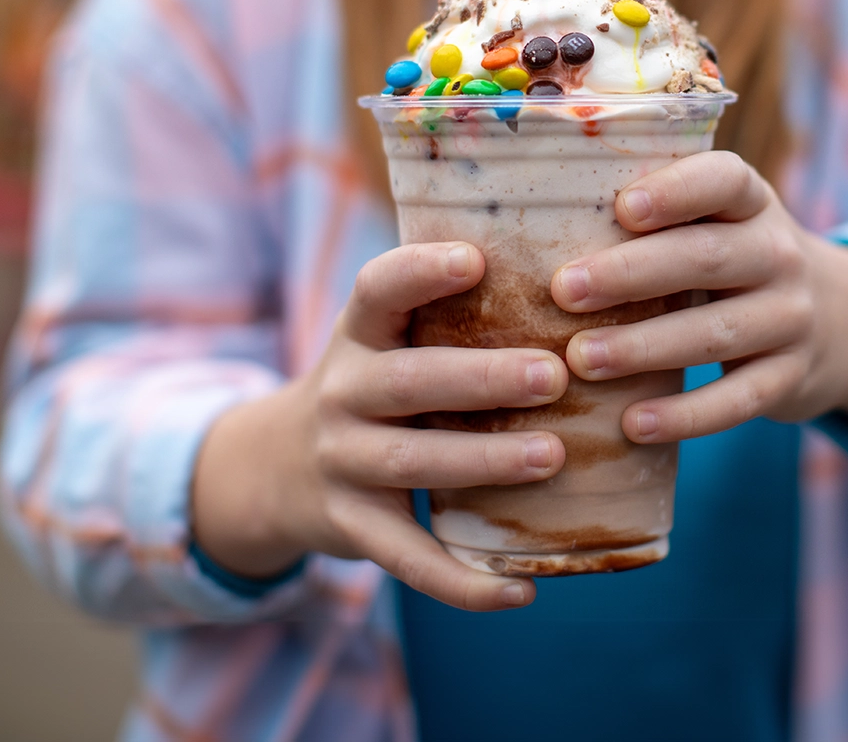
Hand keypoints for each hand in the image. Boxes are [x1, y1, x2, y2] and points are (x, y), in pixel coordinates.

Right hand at [191, 242, 569, 610]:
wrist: (276, 468)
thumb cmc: (371, 387)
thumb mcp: (383, 341)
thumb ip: (443, 312)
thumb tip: (571, 275)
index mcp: (358, 336)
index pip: (377, 290)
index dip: (419, 272)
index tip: (474, 258)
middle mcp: (342, 394)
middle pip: (408, 382)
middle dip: (482, 378)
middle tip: (555, 375)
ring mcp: (343, 463)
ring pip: (413, 462)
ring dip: (484, 461)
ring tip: (552, 456)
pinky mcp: (354, 527)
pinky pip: (409, 558)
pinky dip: (463, 582)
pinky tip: (521, 589)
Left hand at [550, 151, 847, 443]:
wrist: (842, 321)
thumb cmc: (736, 262)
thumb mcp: (720, 223)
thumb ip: (659, 216)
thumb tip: (537, 214)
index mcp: (752, 203)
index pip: (724, 181)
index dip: (676, 192)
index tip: (622, 208)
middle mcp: (779, 253)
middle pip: (707, 258)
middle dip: (632, 274)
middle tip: (564, 290)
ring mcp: (791, 318)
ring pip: (715, 332)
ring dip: (644, 348)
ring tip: (582, 360)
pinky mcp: (792, 378)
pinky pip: (738, 400)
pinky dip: (686, 415)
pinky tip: (634, 424)